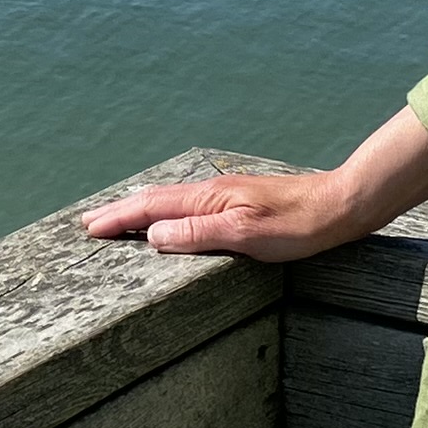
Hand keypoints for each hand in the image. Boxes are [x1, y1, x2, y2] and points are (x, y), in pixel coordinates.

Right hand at [79, 168, 359, 260]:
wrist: (339, 206)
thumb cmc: (298, 226)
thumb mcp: (247, 235)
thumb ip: (198, 234)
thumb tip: (151, 234)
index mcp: (208, 199)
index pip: (150, 207)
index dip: (117, 218)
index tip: (88, 229)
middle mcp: (211, 192)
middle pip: (154, 200)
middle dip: (119, 211)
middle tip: (88, 223)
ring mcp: (225, 196)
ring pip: (170, 202)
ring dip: (139, 211)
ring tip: (118, 220)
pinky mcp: (238, 203)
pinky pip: (188, 207)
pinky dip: (164, 212)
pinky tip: (170, 219)